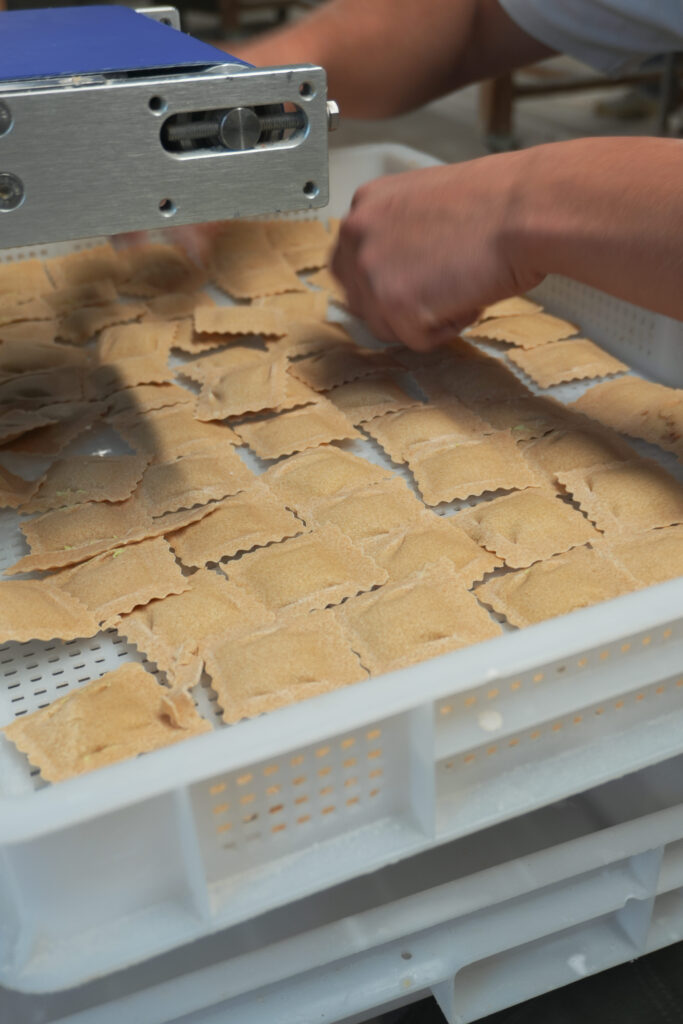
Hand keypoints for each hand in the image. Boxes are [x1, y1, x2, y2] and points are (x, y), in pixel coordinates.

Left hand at [332, 152, 542, 349]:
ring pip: (386, 326)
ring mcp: (373, 272)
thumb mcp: (428, 202)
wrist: (526, 209)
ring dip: (424, 318)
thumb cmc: (497, 202)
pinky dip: (448, 328)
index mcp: (367, 204)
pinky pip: (417, 341)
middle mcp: (358, 235)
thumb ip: (400, 233)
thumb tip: (398, 269)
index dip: (382, 282)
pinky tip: (470, 294)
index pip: (349, 263)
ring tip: (462, 285)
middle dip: (397, 306)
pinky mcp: (396, 306)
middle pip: (361, 300)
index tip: (408, 285)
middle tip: (440, 291)